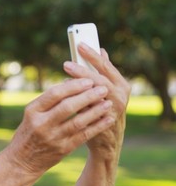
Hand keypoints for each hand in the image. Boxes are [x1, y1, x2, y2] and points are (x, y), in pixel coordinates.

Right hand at [7, 77, 115, 175]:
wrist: (22, 161)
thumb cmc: (29, 131)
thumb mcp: (31, 114)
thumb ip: (48, 101)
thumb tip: (72, 83)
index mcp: (32, 111)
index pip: (54, 94)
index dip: (73, 86)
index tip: (88, 80)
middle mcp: (42, 124)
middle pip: (67, 107)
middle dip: (87, 96)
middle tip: (103, 88)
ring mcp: (53, 138)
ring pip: (78, 122)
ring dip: (95, 111)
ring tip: (108, 102)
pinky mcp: (63, 149)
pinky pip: (84, 135)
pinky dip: (98, 126)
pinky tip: (108, 119)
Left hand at [64, 43, 130, 159]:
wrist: (107, 141)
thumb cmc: (101, 110)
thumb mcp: (105, 90)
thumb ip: (102, 72)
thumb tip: (100, 50)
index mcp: (121, 83)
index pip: (106, 65)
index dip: (92, 55)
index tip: (79, 44)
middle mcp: (120, 94)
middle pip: (101, 78)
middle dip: (83, 70)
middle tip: (66, 63)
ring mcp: (114, 108)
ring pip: (96, 93)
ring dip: (81, 84)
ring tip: (66, 76)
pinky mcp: (105, 122)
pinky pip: (90, 110)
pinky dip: (79, 102)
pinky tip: (67, 96)